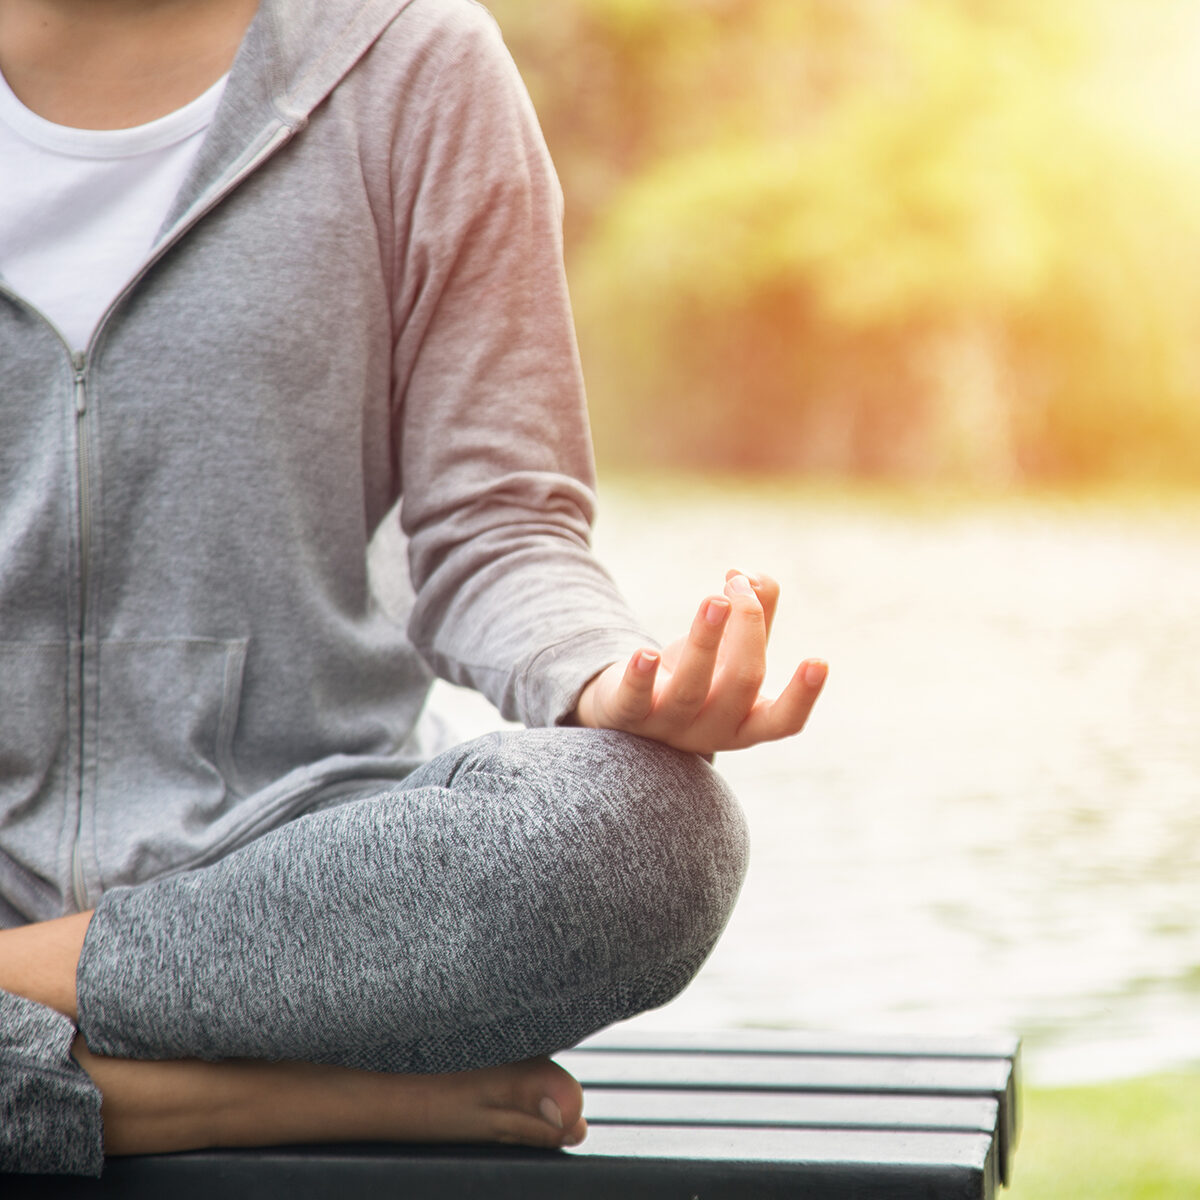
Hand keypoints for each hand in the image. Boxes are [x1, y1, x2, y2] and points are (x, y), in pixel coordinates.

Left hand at [571, 570, 826, 755]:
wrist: (627, 711)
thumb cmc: (693, 677)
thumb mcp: (728, 651)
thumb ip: (753, 616)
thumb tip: (752, 577)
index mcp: (745, 721)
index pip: (783, 721)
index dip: (802, 695)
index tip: (818, 661)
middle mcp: (710, 730)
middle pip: (740, 684)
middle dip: (746, 630)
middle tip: (738, 586)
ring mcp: (668, 726)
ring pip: (690, 688)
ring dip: (705, 639)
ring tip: (716, 598)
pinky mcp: (627, 716)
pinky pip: (633, 700)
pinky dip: (640, 676)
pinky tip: (646, 653)